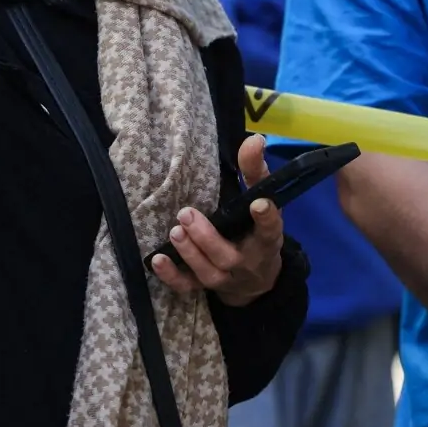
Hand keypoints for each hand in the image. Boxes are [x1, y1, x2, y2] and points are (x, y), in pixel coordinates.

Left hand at [148, 134, 283, 306]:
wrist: (258, 278)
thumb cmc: (256, 230)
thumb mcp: (262, 201)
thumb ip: (255, 171)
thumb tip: (254, 139)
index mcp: (266, 240)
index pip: (270, 230)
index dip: (266, 219)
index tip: (258, 203)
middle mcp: (247, 262)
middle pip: (228, 256)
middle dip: (207, 237)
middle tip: (186, 213)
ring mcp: (226, 278)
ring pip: (209, 272)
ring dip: (190, 253)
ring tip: (176, 231)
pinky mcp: (207, 287)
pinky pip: (188, 288)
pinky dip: (172, 277)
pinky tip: (157, 260)